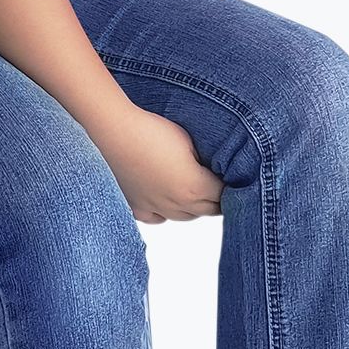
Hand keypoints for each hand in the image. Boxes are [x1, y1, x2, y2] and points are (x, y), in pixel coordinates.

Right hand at [95, 109, 226, 223]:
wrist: (115, 131)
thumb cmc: (152, 130)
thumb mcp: (190, 140)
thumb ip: (207, 161)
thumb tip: (215, 171)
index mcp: (195, 188)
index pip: (224, 196)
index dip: (230, 185)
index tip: (233, 176)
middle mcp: (177, 205)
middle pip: (208, 210)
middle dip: (216, 198)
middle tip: (217, 182)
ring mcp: (155, 208)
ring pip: (184, 217)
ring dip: (193, 206)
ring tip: (192, 187)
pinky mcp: (135, 206)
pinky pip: (157, 218)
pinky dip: (165, 211)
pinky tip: (164, 197)